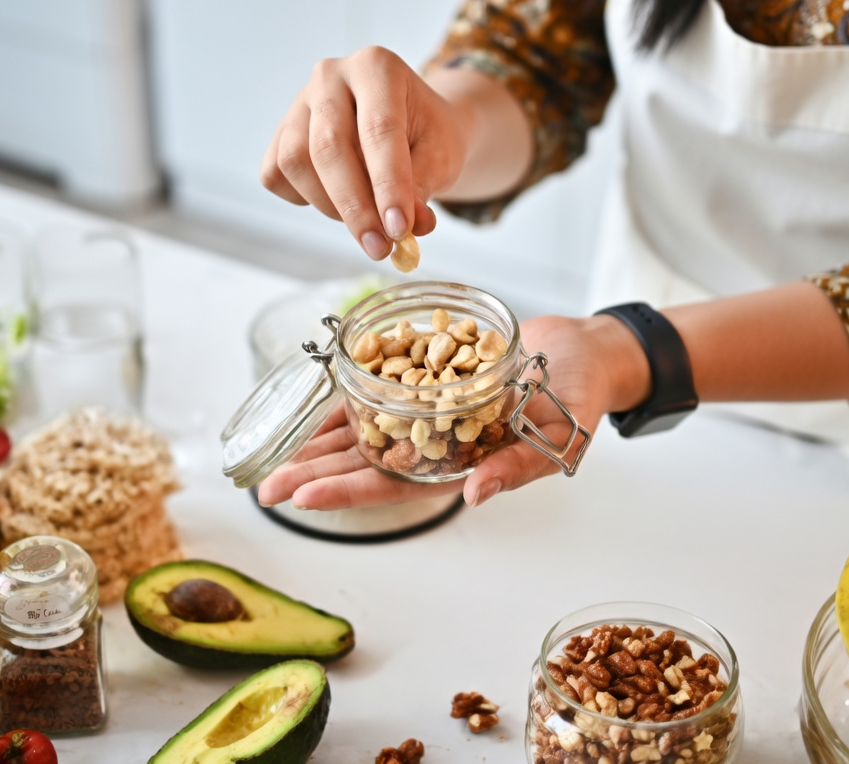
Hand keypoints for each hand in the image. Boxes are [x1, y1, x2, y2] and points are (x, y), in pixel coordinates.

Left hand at [255, 315, 647, 508]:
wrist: (585, 352)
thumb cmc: (580, 397)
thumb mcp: (561, 434)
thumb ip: (520, 466)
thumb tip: (477, 494)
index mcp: (462, 467)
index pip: (394, 487)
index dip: (346, 493)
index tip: (302, 497)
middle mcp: (437, 445)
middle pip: (364, 464)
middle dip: (314, 473)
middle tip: (263, 486)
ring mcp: (429, 413)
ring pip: (362, 431)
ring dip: (317, 441)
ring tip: (270, 452)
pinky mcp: (427, 378)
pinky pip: (378, 390)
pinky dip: (346, 395)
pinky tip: (311, 402)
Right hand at [261, 46, 470, 259]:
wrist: (414, 123)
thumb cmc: (429, 136)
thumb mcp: (441, 156)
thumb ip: (423, 187)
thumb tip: (405, 229)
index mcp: (377, 67)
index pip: (378, 130)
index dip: (388, 186)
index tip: (399, 230)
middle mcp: (331, 75)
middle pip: (328, 147)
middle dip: (355, 207)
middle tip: (380, 248)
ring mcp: (299, 101)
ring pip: (295, 162)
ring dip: (330, 206)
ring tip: (366, 222)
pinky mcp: (280, 131)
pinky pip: (276, 174)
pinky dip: (303, 199)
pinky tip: (336, 200)